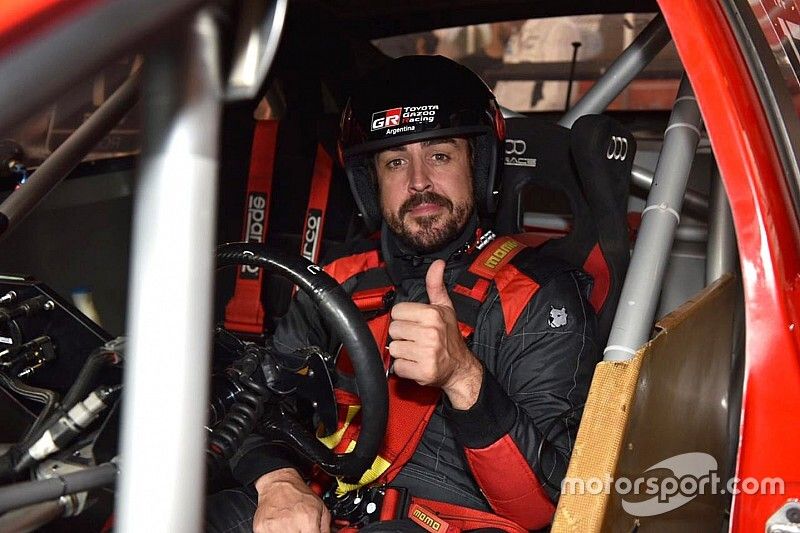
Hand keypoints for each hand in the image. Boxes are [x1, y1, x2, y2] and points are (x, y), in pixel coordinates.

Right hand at [252, 468, 330, 532]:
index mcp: (308, 519)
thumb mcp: (321, 508)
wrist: (279, 483)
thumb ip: (326, 528)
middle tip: (302, 529)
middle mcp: (290, 524)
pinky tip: (281, 528)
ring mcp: (274, 528)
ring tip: (292, 528)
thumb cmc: (299, 495)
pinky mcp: (261, 529)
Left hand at [388, 259, 482, 408]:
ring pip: (394, 348)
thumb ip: (436, 285)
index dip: (404, 318)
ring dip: (402, 352)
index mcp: (432, 314)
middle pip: (394, 330)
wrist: (460, 367)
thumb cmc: (450, 337)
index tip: (414, 324)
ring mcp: (426, 352)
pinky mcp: (423, 371)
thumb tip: (437, 264)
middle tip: (416, 338)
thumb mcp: (445, 307)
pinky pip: (398, 367)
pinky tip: (416, 363)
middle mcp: (430, 333)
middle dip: (402, 335)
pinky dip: (405, 368)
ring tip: (416, 351)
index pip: (397, 311)